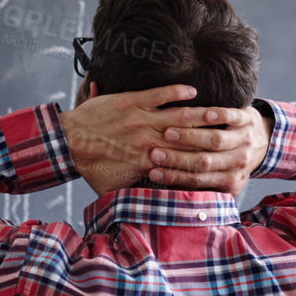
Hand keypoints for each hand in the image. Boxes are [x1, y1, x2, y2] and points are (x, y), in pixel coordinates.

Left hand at [60, 83, 206, 196]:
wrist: (67, 142)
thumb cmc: (90, 168)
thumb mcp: (113, 189)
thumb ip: (134, 194)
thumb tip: (151, 204)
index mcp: (147, 163)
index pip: (181, 163)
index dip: (199, 163)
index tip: (216, 162)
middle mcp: (148, 141)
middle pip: (187, 138)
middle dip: (208, 137)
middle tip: (228, 135)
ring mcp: (141, 119)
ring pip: (178, 116)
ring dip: (200, 114)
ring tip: (218, 114)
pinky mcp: (132, 102)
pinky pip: (160, 94)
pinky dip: (177, 92)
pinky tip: (193, 91)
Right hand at [146, 103, 270, 195]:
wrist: (264, 139)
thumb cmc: (233, 160)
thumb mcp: (224, 178)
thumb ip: (203, 186)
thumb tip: (171, 194)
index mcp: (231, 180)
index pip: (198, 180)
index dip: (175, 177)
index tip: (153, 172)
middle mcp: (239, 162)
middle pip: (205, 162)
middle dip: (178, 159)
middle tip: (156, 154)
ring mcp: (244, 139)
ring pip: (215, 140)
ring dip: (191, 137)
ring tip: (168, 134)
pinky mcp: (247, 119)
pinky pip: (231, 117)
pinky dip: (218, 115)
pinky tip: (203, 113)